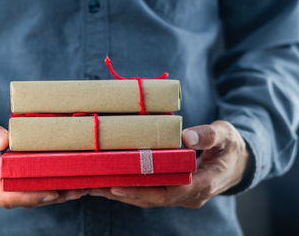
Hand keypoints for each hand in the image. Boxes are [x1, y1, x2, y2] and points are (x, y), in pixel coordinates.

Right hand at [0, 109, 86, 208]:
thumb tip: (4, 140)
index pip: (3, 194)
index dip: (29, 196)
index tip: (52, 192)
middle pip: (20, 199)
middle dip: (48, 197)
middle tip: (75, 190)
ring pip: (27, 196)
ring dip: (52, 193)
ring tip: (78, 189)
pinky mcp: (6, 179)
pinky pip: (27, 186)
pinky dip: (46, 185)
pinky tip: (66, 182)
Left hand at [89, 120, 248, 207]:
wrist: (239, 162)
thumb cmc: (232, 147)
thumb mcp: (226, 136)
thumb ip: (208, 136)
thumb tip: (186, 136)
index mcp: (204, 184)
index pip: (170, 192)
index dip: (143, 190)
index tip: (118, 185)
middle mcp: (191, 195)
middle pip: (154, 199)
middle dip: (124, 194)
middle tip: (96, 186)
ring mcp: (183, 195)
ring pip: (150, 199)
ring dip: (124, 194)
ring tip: (96, 186)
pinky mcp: (176, 191)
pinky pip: (152, 193)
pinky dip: (132, 189)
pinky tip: (113, 183)